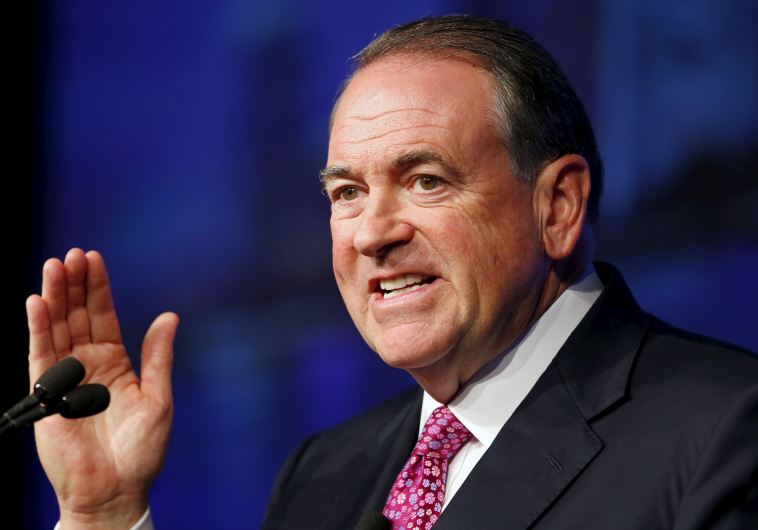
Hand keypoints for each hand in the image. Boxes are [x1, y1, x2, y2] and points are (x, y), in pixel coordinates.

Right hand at [27, 248, 178, 528]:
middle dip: (74, 285)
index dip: (98, 288)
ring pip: (56, 329)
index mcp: (116, 362)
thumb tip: (169, 315)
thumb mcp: (158, 397)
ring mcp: (65, 378)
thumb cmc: (141, 450)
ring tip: (54, 266)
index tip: (94, 258)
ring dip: (54, 298)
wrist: (116, 489)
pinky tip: (36, 303)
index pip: (104, 316)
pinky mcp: (46, 396)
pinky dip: (37, 330)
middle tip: (72, 254)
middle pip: (77, 316)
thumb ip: (157, 356)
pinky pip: (40, 357)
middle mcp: (88, 365)